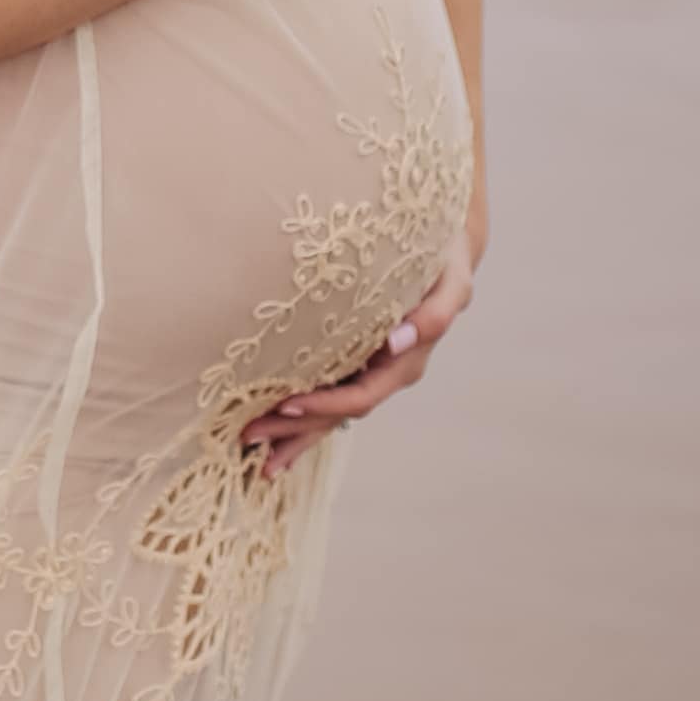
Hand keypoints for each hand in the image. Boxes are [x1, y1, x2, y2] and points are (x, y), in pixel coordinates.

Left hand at [240, 187, 484, 478]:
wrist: (444, 256)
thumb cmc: (444, 265)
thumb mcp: (451, 286)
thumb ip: (433, 316)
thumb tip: (395, 342)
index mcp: (404, 364)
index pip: (360, 397)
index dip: (323, 405)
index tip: (285, 405)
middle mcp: (385, 376)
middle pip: (336, 414)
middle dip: (293, 428)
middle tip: (248, 433)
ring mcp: (368, 374)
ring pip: (328, 413)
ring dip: (290, 431)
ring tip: (249, 444)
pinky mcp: (354, 363)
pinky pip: (326, 396)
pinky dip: (300, 417)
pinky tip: (272, 433)